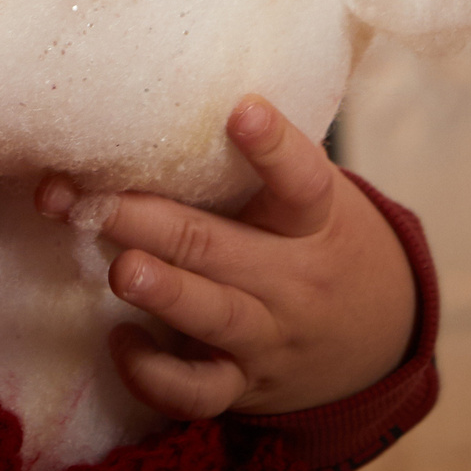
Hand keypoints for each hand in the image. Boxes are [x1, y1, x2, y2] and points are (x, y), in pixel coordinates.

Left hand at [35, 96, 416, 418]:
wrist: (375, 341)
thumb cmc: (315, 241)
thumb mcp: (313, 197)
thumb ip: (262, 159)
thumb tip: (172, 79)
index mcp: (314, 220)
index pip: (302, 180)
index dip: (273, 147)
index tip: (241, 111)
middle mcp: (292, 279)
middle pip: (220, 247)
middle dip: (149, 221)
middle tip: (95, 199)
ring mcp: (267, 336)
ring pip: (212, 316)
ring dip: (164, 291)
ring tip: (124, 269)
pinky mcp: (243, 384)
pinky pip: (197, 391)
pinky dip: (155, 373)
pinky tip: (119, 339)